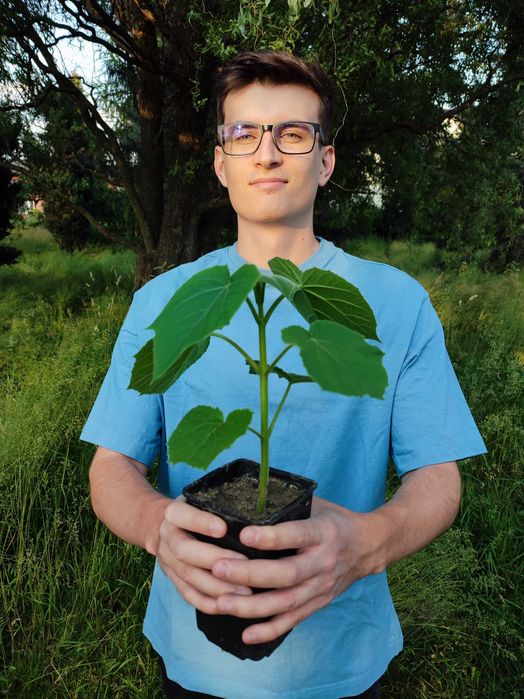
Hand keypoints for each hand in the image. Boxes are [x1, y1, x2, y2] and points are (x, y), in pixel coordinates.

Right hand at [157, 497, 252, 613]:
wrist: (157, 526)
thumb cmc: (191, 510)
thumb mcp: (196, 499)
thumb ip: (216, 504)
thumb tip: (254, 511)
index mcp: (173, 513)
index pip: (184, 515)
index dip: (201, 523)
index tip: (223, 529)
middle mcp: (167, 537)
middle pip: (185, 551)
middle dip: (215, 560)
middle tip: (244, 565)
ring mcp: (167, 561)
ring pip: (188, 577)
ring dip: (216, 586)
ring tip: (245, 592)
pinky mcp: (173, 580)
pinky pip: (188, 595)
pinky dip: (208, 603)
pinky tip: (230, 605)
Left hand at [211, 496, 378, 643]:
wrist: (369, 547)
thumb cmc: (333, 521)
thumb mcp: (315, 505)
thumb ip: (286, 506)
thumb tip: (245, 500)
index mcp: (323, 532)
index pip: (296, 535)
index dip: (271, 537)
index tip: (244, 534)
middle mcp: (323, 562)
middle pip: (286, 574)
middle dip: (250, 574)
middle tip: (218, 569)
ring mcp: (321, 587)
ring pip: (286, 602)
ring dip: (252, 606)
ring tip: (221, 603)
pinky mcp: (318, 603)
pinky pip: (293, 620)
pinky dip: (269, 630)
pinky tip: (246, 634)